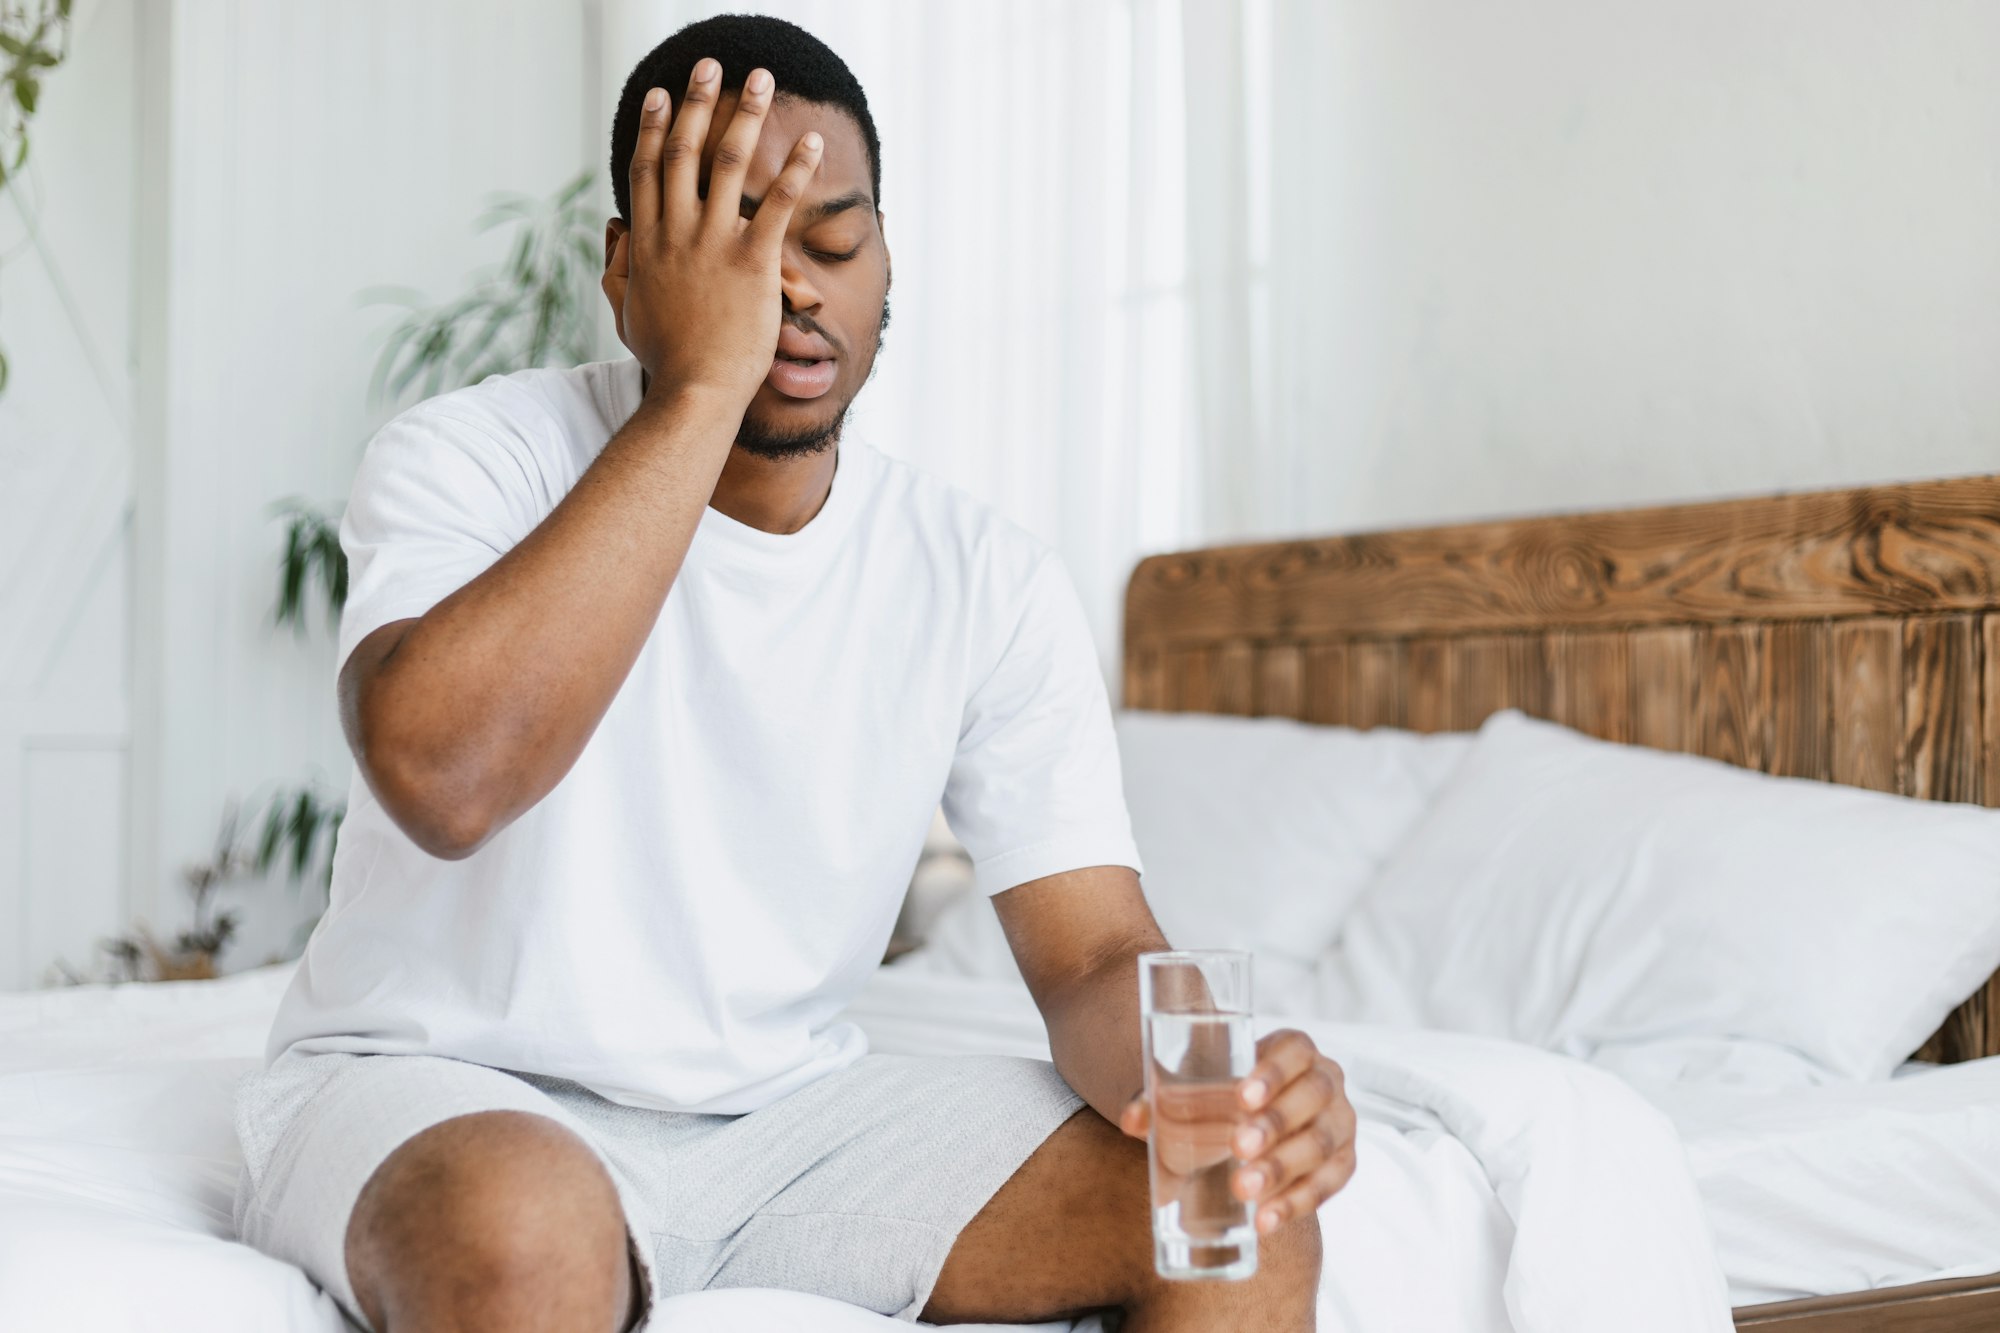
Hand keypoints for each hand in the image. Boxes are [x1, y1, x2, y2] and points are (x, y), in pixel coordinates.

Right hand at [612, 57, 823, 407]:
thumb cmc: (666, 361)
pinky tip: (810, 142)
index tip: (663, 96)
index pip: (648, 169)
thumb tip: (615, 238)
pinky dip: (795, 169)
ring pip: (729, 163)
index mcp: (649, 241)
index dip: (656, 127)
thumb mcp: (626, 313)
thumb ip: (619, 270)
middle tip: (709, 67)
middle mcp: (678, 232)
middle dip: (698, 103)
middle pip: (685, 151)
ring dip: (746, 115)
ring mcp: (715, 244)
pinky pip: (779, 205)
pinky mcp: (753, 262)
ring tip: (761, 81)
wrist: (695, 391)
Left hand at [1119, 1028, 1356, 1234]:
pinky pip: (1328, 1185)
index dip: (1274, 1071)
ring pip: (1321, 1143)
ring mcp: (1340, 1122)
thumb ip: (1164, 1100)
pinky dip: (1296, 1204)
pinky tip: (1264, 1220)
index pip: (1295, 1050)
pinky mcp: (1343, 1163)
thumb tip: (1131, 1120)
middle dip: (1275, 1124)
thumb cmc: (1228, 1098)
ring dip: (1283, 1169)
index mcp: (1295, 1050)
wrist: (1265, 1126)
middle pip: (1311, 1096)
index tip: (1241, 1096)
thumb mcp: (1202, 1089)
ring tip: (1243, 1189)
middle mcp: (1326, 1080)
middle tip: (1236, 1148)